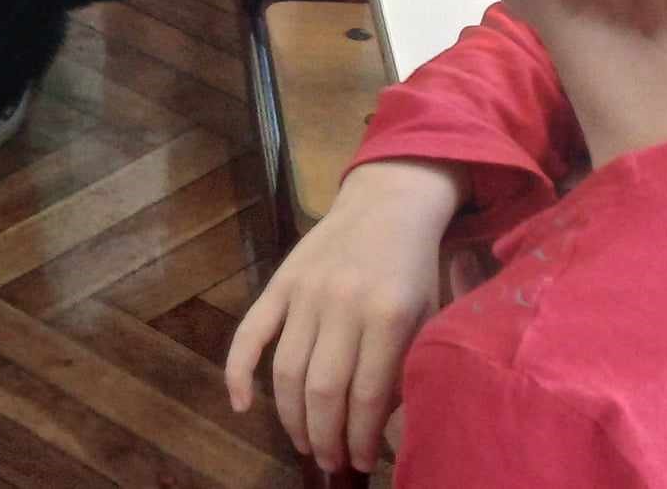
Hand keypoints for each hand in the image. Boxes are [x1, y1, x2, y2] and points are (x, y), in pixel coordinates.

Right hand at [225, 159, 465, 474]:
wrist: (387, 203)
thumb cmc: (414, 268)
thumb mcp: (427, 317)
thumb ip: (406, 368)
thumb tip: (379, 429)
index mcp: (387, 316)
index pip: (367, 397)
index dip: (362, 439)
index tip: (362, 464)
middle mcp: (342, 305)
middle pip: (322, 390)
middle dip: (325, 438)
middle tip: (331, 462)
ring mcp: (305, 292)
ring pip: (287, 370)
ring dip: (291, 417)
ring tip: (304, 444)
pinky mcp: (279, 282)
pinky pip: (250, 332)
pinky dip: (238, 370)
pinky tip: (240, 404)